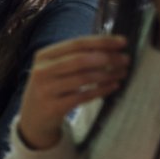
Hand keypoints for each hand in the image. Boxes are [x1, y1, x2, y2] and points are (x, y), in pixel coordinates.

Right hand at [18, 35, 129, 149]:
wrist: (33, 116)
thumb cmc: (51, 87)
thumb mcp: (54, 68)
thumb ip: (74, 56)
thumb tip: (110, 47)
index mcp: (43, 56)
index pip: (76, 44)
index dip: (102, 42)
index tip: (123, 42)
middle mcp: (42, 71)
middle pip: (80, 60)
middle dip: (107, 58)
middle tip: (126, 59)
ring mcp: (46, 90)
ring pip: (83, 78)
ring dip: (108, 74)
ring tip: (122, 72)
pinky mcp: (54, 107)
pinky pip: (84, 96)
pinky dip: (102, 90)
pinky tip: (114, 85)